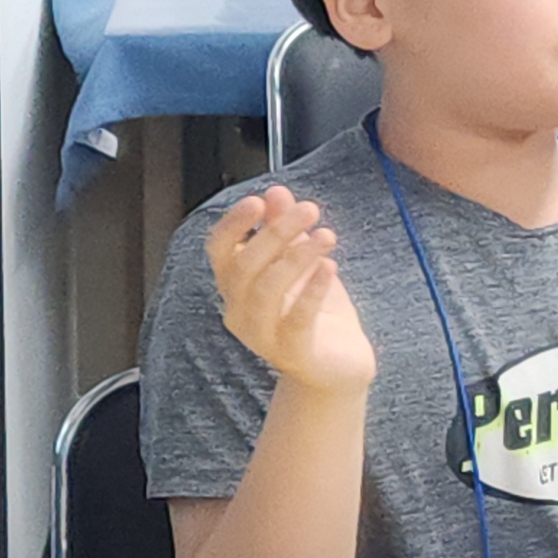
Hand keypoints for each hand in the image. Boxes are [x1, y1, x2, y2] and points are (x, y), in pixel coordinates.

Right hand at [206, 187, 374, 398]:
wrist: (338, 366)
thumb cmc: (315, 310)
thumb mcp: (301, 261)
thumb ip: (285, 227)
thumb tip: (276, 191)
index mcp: (236, 286)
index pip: (219, 251)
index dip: (234, 224)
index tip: (259, 200)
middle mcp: (240, 311)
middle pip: (244, 267)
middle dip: (276, 233)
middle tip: (309, 209)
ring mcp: (263, 336)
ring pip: (267, 291)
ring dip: (296, 257)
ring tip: (327, 235)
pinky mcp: (294, 352)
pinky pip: (297, 320)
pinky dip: (312, 290)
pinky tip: (330, 266)